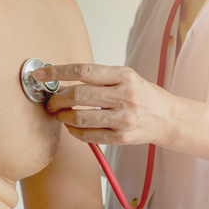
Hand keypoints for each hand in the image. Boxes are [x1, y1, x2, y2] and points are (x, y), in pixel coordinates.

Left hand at [33, 64, 175, 145]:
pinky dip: (74, 132)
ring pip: (80, 118)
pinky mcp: (122, 137)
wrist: (168, 117)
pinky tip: (72, 127)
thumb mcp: (126, 77)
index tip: (41, 74)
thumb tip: (62, 79)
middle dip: (56, 98)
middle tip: (49, 101)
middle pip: (78, 95)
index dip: (57, 72)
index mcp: (124, 76)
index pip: (83, 71)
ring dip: (62, 116)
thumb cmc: (143, 94)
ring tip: (59, 114)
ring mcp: (124, 118)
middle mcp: (125, 96)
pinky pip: (89, 135)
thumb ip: (98, 77)